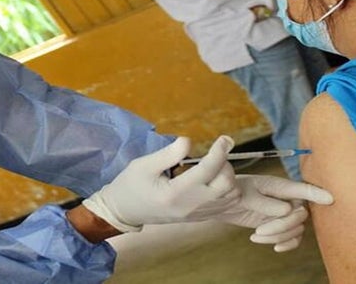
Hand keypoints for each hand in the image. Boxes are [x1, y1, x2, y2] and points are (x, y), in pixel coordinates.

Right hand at [82, 136, 240, 232]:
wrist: (124, 211)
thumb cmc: (131, 185)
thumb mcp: (144, 164)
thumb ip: (169, 153)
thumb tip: (189, 141)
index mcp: (175, 192)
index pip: (207, 170)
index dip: (219, 151)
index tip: (224, 139)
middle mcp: (190, 206)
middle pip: (226, 185)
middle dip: (225, 165)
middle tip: (214, 154)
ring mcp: (196, 214)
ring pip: (230, 197)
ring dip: (228, 178)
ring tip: (213, 166)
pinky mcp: (199, 217)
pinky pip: (225, 205)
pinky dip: (227, 189)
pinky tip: (214, 178)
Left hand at [214, 175, 333, 251]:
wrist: (225, 202)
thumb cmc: (235, 192)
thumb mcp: (245, 195)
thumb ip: (265, 202)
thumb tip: (287, 210)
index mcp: (280, 185)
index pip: (303, 189)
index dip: (317, 194)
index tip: (330, 198)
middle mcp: (288, 198)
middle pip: (300, 215)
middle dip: (282, 226)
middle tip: (259, 231)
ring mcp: (287, 212)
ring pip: (297, 229)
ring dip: (279, 236)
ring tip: (256, 236)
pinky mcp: (283, 225)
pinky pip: (294, 238)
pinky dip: (286, 244)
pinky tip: (274, 247)